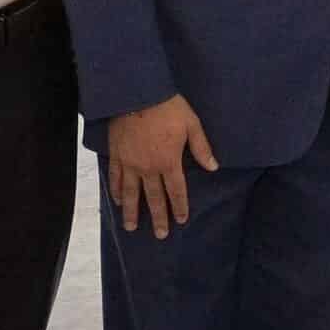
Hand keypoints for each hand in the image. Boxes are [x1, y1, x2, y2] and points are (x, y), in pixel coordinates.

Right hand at [107, 92, 217, 238]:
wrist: (138, 94)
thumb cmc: (169, 108)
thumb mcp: (192, 125)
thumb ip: (201, 148)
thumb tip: (214, 167)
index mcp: (169, 162)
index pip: (176, 190)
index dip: (179, 206)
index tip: (181, 220)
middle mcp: (149, 168)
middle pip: (154, 197)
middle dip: (158, 217)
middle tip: (160, 235)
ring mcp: (130, 163)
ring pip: (130, 193)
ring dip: (131, 211)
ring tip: (131, 227)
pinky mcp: (116, 155)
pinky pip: (115, 178)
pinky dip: (115, 191)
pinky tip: (116, 201)